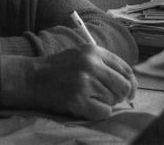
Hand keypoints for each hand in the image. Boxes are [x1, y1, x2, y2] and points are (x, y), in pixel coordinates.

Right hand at [1, 45, 136, 119]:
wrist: (33, 77)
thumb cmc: (58, 67)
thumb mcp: (81, 55)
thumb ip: (103, 63)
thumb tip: (129, 83)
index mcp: (93, 50)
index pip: (126, 69)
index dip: (131, 83)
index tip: (128, 91)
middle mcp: (91, 63)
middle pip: (124, 86)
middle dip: (120, 96)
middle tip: (109, 98)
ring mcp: (84, 81)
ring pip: (113, 100)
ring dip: (104, 103)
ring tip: (87, 97)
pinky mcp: (78, 98)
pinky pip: (103, 112)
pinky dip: (98, 112)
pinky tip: (85, 105)